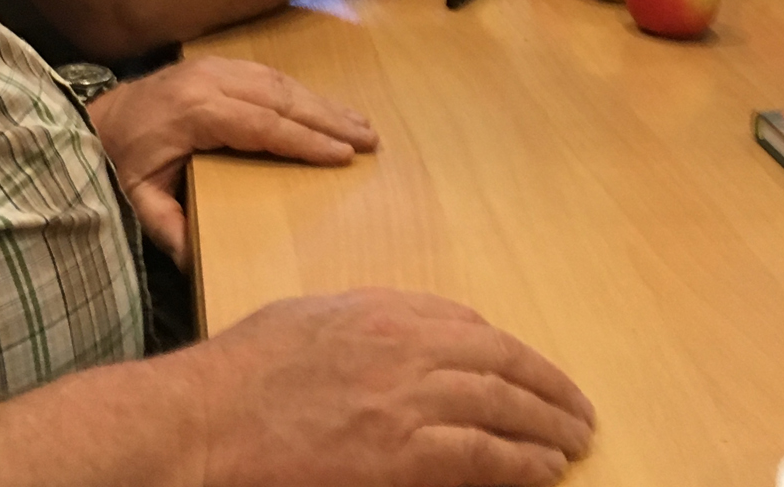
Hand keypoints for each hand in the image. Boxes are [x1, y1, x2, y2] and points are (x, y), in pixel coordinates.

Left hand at [87, 58, 377, 267]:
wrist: (89, 121)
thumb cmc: (118, 163)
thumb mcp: (137, 202)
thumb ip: (169, 229)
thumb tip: (196, 264)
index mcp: (195, 112)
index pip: (264, 126)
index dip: (306, 141)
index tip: (342, 156)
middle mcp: (209, 80)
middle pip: (281, 98)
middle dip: (329, 119)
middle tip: (369, 138)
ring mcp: (212, 66)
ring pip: (280, 82)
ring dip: (322, 103)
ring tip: (359, 123)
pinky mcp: (214, 63)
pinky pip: (267, 74)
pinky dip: (300, 92)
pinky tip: (323, 107)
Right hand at [171, 288, 595, 486]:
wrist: (205, 421)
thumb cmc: (243, 371)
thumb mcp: (310, 317)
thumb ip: (367, 319)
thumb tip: (411, 331)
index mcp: (383, 312)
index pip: (471, 326)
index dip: (511, 353)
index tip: (532, 371)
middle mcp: (405, 348)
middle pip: (500, 363)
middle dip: (546, 389)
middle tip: (577, 411)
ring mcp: (406, 403)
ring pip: (500, 408)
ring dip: (546, 427)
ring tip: (573, 443)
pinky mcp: (399, 458)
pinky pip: (480, 457)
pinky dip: (519, 463)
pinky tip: (543, 471)